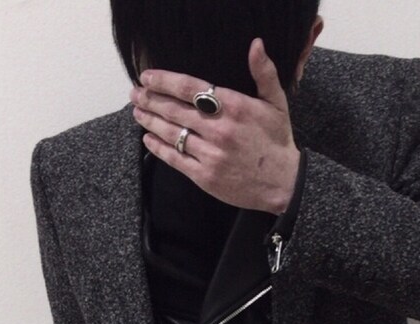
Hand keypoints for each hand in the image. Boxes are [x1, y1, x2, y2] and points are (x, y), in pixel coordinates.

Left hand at [130, 38, 300, 213]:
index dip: (165, 81)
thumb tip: (256, 44)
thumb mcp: (276, 103)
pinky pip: (175, 160)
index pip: (190, 89)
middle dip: (151, 100)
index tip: (147, 77)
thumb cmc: (277, 141)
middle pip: (175, 110)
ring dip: (150, 121)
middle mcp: (219, 130)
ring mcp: (210, 155)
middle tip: (135, 93)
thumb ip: (264, 73)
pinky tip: (148, 139)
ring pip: (172, 133)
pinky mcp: (205, 177)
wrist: (284, 184)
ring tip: (138, 112)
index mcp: (233, 107)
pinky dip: (158, 148)